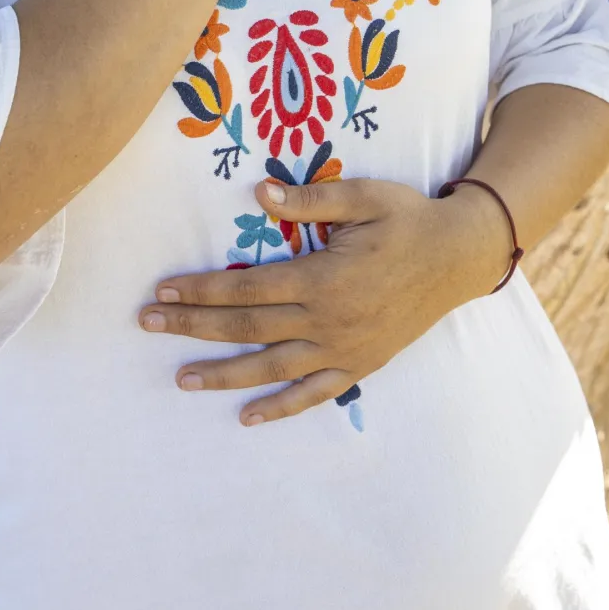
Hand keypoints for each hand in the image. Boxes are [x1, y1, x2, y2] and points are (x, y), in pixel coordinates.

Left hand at [137, 176, 515, 425]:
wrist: (458, 258)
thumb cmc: (408, 219)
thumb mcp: (365, 196)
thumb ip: (312, 200)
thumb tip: (260, 192)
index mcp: (322, 277)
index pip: (247, 287)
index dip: (202, 289)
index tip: (164, 288)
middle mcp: (327, 320)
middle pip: (247, 328)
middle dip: (194, 326)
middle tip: (150, 323)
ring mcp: (342, 349)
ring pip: (271, 367)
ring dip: (223, 374)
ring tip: (182, 378)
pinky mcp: (358, 365)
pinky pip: (313, 394)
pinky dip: (280, 408)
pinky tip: (248, 417)